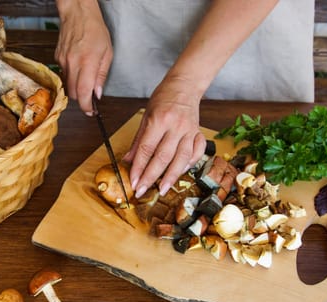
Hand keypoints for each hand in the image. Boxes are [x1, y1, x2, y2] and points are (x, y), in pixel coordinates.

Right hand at [55, 0, 112, 114]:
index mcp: (87, 62)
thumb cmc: (95, 30)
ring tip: (85, 80)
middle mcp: (73, 63)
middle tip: (91, 99)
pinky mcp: (57, 58)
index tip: (90, 112)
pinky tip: (78, 68)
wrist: (77, 14)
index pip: (83, 92)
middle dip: (82, 99)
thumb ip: (101, 75)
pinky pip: (63, 75)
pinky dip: (71, 77)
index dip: (86, 106)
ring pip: (67, 86)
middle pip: (73, 93)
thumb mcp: (107, 53)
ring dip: (76, 88)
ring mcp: (63, 61)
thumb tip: (97, 93)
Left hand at [123, 75, 206, 197]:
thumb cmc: (163, 98)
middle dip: (151, 176)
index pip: (146, 149)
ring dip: (171, 176)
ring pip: (181, 158)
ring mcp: (189, 130)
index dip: (139, 167)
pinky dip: (190, 164)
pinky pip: (196, 152)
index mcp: (159, 120)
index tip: (133, 181)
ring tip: (162, 189)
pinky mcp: (199, 133)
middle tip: (142, 190)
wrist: (185, 86)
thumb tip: (128, 160)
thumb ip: (138, 140)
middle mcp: (175, 126)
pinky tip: (181, 172)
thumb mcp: (145, 115)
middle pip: (162, 157)